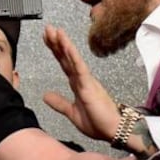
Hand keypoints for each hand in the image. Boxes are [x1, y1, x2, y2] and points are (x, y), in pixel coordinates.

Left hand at [41, 25, 120, 141]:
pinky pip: (80, 69)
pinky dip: (73, 57)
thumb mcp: (72, 112)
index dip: (56, 51)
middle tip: (47, 28)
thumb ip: (59, 103)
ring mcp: (86, 81)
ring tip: (55, 31)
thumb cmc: (98, 123)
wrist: (113, 131)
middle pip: (66, 58)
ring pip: (72, 59)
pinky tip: (66, 47)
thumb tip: (45, 95)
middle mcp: (82, 79)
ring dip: (64, 45)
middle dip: (56, 43)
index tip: (47, 38)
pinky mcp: (90, 86)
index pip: (64, 64)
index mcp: (78, 84)